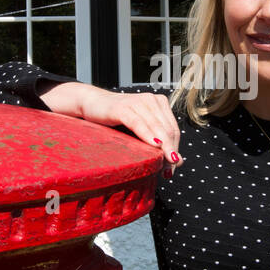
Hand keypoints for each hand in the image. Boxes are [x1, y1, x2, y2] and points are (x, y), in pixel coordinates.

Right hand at [39, 82, 182, 177]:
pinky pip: (139, 124)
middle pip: (168, 130)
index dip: (176, 148)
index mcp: (159, 103)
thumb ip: (157, 140)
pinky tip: (155, 146)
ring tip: (166, 164)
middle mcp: (151, 100)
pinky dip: (148, 136)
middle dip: (171, 151)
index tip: (175, 165)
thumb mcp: (140, 129)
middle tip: (170, 170)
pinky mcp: (123, 108)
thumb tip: (178, 162)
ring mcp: (137, 102)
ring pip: (156, 127)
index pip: (173, 129)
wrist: (92, 103)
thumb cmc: (116, 119)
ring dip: (164, 148)